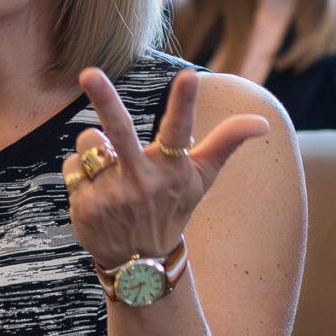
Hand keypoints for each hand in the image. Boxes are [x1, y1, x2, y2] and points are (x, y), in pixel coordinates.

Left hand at [63, 67, 269, 271]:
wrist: (139, 262)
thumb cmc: (172, 207)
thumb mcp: (201, 178)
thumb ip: (225, 143)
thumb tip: (263, 122)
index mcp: (173, 168)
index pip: (181, 129)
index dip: (184, 102)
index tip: (189, 76)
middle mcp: (143, 180)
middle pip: (120, 131)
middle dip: (105, 100)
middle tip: (89, 72)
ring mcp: (111, 193)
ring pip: (89, 142)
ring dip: (94, 145)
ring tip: (111, 168)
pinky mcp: (85, 204)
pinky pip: (72, 165)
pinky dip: (80, 170)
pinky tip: (96, 190)